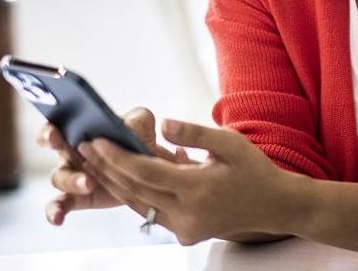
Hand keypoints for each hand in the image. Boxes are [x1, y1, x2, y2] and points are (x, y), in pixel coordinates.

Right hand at [39, 107, 190, 224]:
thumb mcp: (142, 124)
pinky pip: (59, 205)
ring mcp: (72, 175)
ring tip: (90, 183)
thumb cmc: (138, 140)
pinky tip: (57, 219)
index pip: (56, 123)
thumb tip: (128, 129)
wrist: (149, 170)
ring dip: (72, 180)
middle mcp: (70, 151)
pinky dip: (55, 211)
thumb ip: (137, 120)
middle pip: (52, 145)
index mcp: (79, 129)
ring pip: (59, 177)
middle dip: (51, 143)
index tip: (54, 132)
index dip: (50, 127)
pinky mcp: (78, 198)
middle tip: (61, 142)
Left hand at [78, 119, 295, 245]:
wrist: (274, 206)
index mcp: (197, 189)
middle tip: (83, 146)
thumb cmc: (254, 170)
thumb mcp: (229, 143)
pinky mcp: (185, 234)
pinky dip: (133, 195)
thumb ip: (193, 133)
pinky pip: (150, 214)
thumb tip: (162, 123)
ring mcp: (185, 228)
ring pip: (138, 204)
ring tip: (92, 161)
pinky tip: (119, 178)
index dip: (116, 156)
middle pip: (134, 190)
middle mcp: (187, 213)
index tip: (96, 139)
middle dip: (105, 168)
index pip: (144, 172)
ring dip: (113, 183)